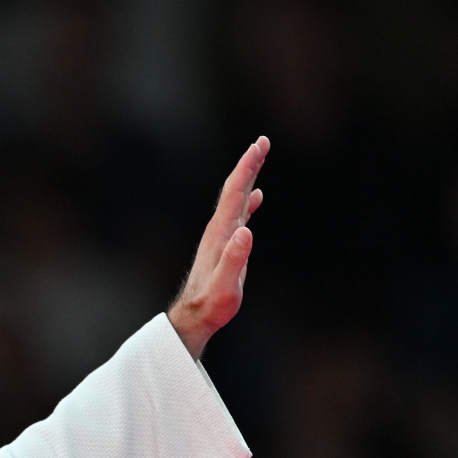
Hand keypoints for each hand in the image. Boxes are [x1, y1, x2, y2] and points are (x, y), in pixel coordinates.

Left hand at [168, 137, 268, 358]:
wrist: (195, 316)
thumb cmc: (211, 304)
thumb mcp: (225, 285)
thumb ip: (234, 259)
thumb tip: (246, 231)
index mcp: (221, 233)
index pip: (235, 192)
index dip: (247, 167)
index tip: (259, 145)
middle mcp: (219, 230)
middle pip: (234, 189)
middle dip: (249, 164)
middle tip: (262, 141)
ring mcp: (221, 237)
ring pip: (236, 199)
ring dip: (248, 178)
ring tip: (259, 158)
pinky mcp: (225, 246)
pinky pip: (238, 215)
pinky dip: (247, 200)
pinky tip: (256, 196)